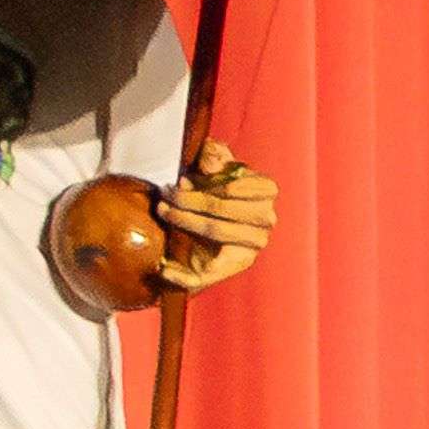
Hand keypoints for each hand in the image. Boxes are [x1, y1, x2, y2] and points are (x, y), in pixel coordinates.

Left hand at [156, 143, 278, 293]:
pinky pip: (210, 274)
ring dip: (184, 222)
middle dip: (188, 202)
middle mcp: (265, 219)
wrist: (215, 217)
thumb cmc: (215, 184)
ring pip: (216, 231)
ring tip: (163, 211)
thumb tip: (209, 164)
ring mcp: (252, 245)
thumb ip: (213, 154)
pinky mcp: (235, 265)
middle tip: (164, 196)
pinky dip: (183, 274)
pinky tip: (164, 268)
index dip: (204, 185)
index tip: (180, 181)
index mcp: (265, 191)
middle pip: (222, 209)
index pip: (234, 188)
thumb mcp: (214, 163)